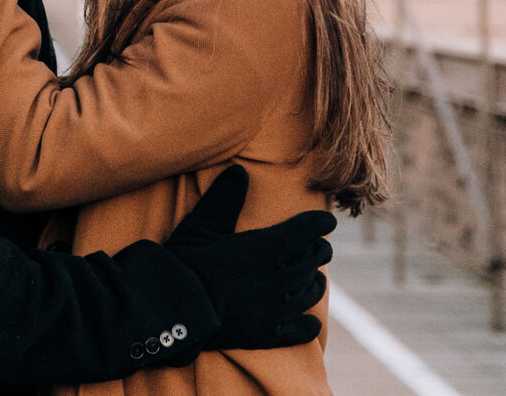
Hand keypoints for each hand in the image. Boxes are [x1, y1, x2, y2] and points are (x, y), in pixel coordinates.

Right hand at [164, 166, 333, 351]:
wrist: (177, 311)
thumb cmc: (186, 264)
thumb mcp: (201, 225)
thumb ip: (223, 198)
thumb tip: (239, 170)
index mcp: (267, 246)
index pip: (308, 229)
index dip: (320, 223)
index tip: (328, 221)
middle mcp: (280, 276)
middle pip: (315, 258)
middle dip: (320, 249)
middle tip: (320, 247)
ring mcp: (277, 308)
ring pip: (312, 293)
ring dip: (315, 283)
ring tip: (314, 279)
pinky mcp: (268, 334)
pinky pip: (301, 330)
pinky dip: (308, 325)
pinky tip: (309, 322)